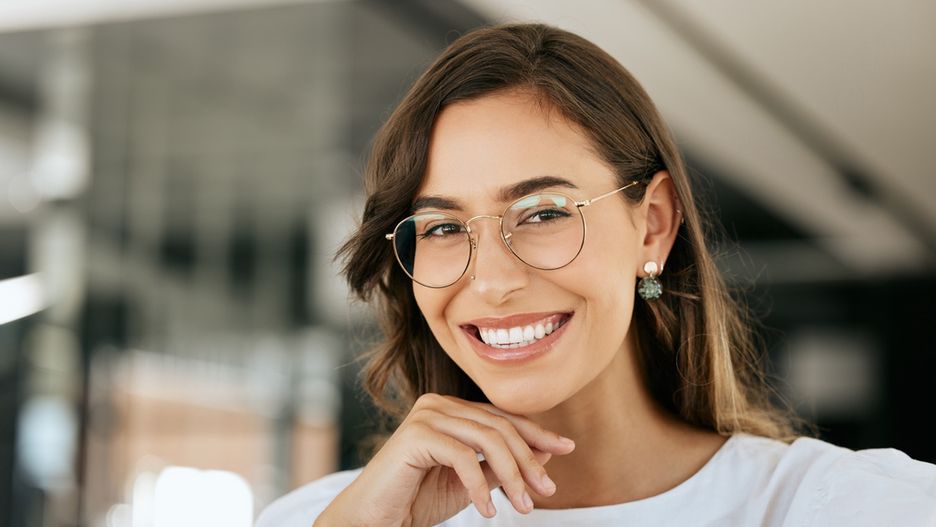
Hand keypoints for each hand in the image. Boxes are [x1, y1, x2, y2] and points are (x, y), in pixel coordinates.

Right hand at [316, 393, 575, 526]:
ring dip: (512, 475)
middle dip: (528, 460)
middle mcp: (439, 404)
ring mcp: (426, 415)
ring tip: (524, 506)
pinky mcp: (416, 434)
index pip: (503, 417)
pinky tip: (488, 510)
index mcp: (451, 409)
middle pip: (500, 427)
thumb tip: (546, 452)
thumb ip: (501, 465)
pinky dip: (480, 486)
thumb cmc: (417, 499)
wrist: (374, 518)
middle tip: (547, 490)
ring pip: (487, 440)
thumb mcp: (472, 481)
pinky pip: (464, 457)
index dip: (537, 433)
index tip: (567, 448)